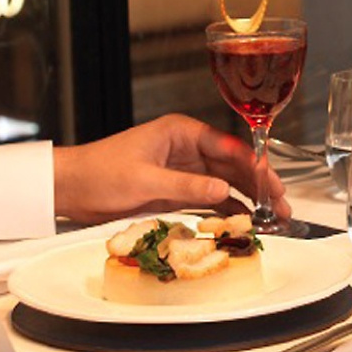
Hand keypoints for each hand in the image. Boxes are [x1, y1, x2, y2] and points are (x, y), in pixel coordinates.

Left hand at [51, 113, 290, 223]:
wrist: (70, 188)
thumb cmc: (99, 173)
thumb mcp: (144, 180)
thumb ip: (186, 185)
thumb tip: (223, 189)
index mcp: (180, 132)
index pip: (227, 145)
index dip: (253, 163)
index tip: (272, 180)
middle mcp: (186, 147)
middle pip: (233, 164)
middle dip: (259, 183)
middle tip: (281, 203)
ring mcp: (183, 169)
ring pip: (226, 181)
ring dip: (248, 198)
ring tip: (273, 215)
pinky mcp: (176, 189)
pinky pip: (210, 197)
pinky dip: (227, 208)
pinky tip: (244, 219)